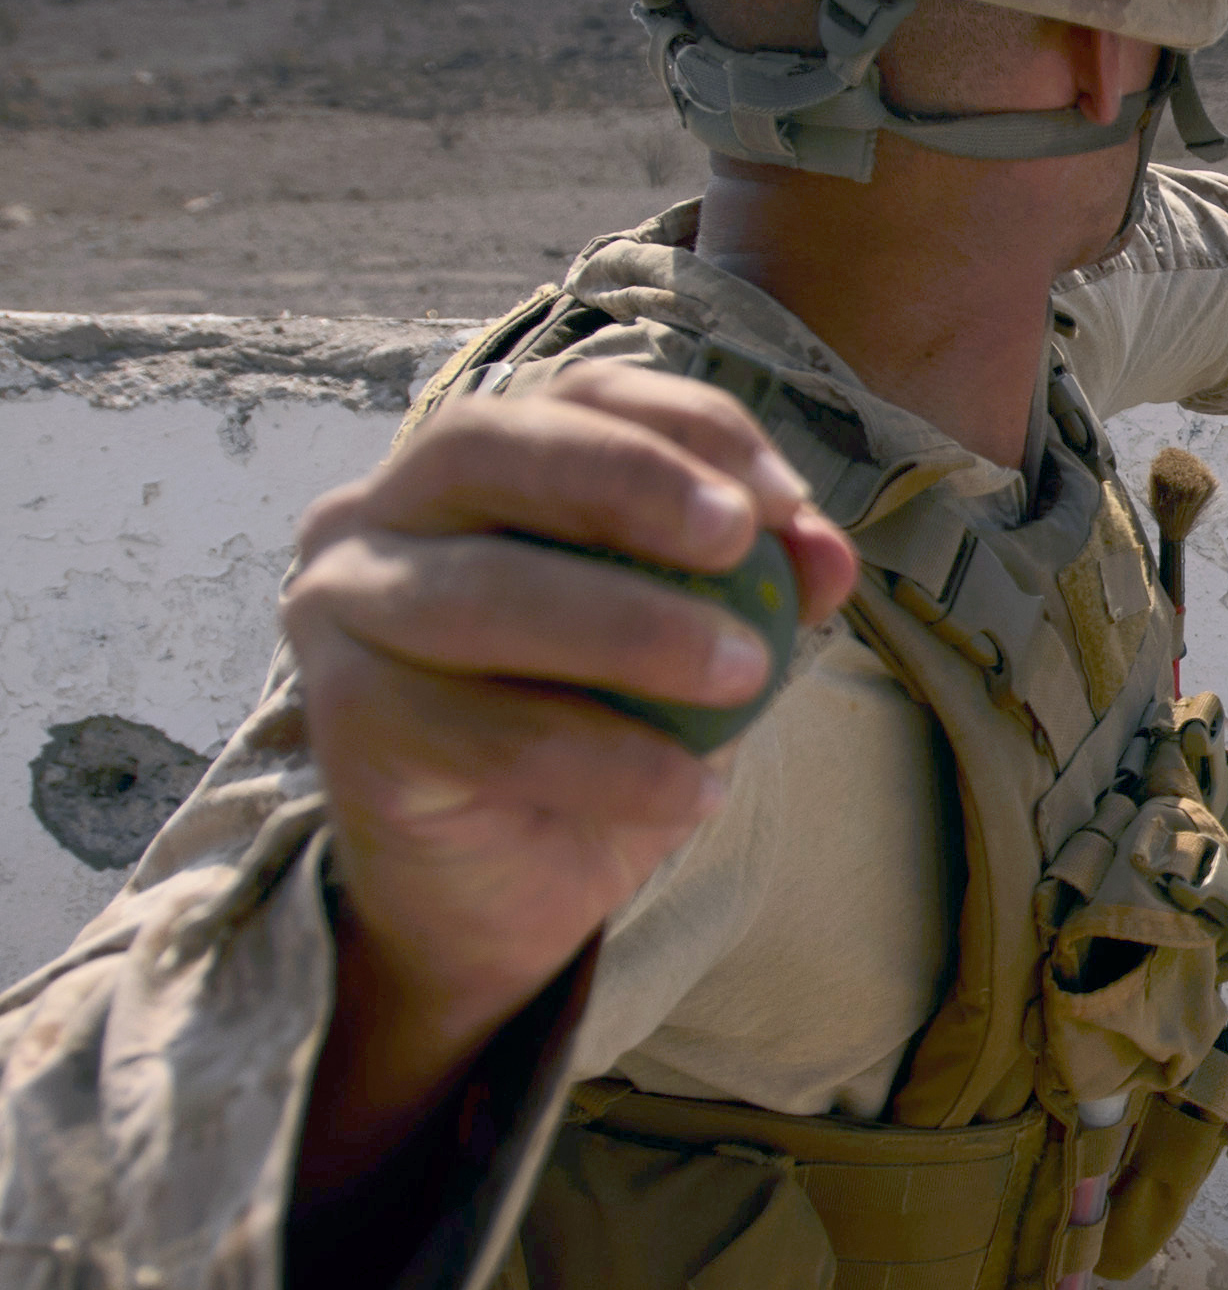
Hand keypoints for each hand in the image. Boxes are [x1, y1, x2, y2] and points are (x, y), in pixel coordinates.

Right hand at [282, 361, 857, 1170]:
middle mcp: (374, 514)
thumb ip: (756, 590)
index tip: (783, 502)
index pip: (571, 395)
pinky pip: (486, 729)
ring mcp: (337, 610)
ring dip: (631, 628)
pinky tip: (692, 790)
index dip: (683, 425)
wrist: (500, 894)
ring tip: (745, 676)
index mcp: (465, 468)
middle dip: (627, 481)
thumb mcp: (694, 655)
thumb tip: (828, 552)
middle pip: (488, 448)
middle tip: (741, 541)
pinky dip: (606, 758)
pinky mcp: (342, 718)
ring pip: (482, 591)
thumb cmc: (594, 739)